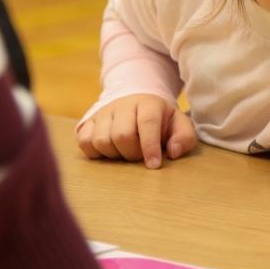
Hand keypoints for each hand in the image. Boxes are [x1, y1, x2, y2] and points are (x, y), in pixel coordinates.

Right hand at [76, 94, 195, 169]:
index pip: (147, 122)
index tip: (154, 165)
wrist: (137, 103)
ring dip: (114, 154)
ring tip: (125, 152)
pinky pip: (85, 142)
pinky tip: (110, 151)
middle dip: (132, 153)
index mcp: (148, 104)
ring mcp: (103, 113)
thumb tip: (173, 152)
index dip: (150, 146)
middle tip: (139, 155)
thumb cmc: (160, 120)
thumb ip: (184, 138)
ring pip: (101, 140)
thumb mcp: (179, 125)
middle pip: (122, 135)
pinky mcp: (88, 122)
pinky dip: (96, 153)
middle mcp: (123, 105)